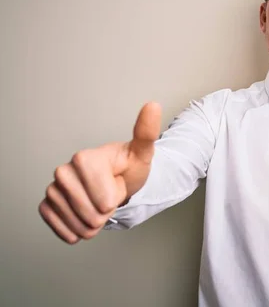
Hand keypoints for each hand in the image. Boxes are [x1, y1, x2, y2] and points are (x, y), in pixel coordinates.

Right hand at [38, 102, 161, 243]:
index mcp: (84, 158)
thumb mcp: (142, 153)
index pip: (105, 200)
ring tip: (99, 203)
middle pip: (92, 215)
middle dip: (106, 211)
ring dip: (95, 223)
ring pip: (79, 225)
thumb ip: (146, 132)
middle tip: (109, 194)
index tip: (116, 182)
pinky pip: (64, 231)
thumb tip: (153, 105)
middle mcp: (63, 172)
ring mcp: (53, 189)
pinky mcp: (46, 206)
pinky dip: (79, 230)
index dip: (116, 198)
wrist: (115, 182)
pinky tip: (85, 215)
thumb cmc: (128, 168)